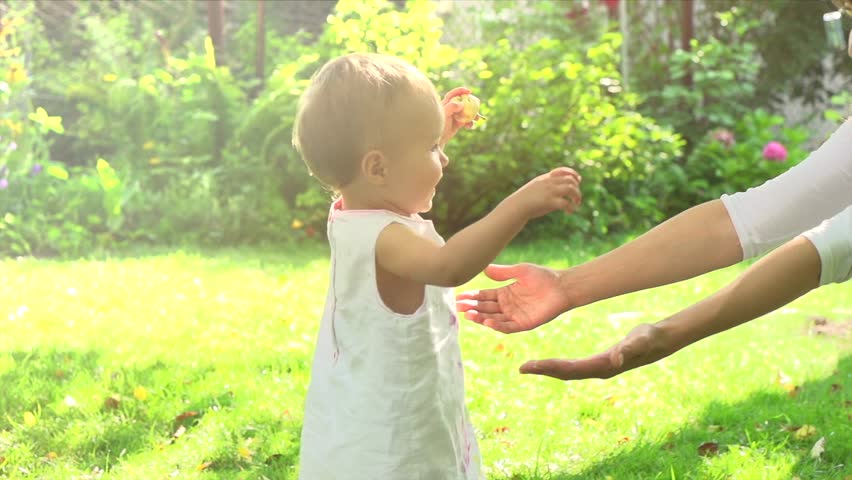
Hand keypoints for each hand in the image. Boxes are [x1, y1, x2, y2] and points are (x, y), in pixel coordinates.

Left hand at [440, 87, 473, 145]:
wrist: (438, 139)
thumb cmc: (439, 125)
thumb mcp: (444, 115)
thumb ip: (451, 107)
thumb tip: (461, 104)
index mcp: (446, 104)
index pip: (453, 94)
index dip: (461, 91)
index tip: (469, 91)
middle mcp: (452, 108)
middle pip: (464, 102)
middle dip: (472, 104)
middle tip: (478, 105)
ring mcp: (456, 115)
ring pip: (467, 112)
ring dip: (473, 115)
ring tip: (477, 119)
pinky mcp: (459, 123)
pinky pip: (467, 120)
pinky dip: (470, 123)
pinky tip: (469, 126)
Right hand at [456, 263, 572, 332]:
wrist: (561, 287)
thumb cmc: (542, 276)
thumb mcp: (520, 271)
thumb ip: (502, 272)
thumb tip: (484, 269)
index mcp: (504, 293)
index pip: (483, 296)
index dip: (472, 297)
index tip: (459, 296)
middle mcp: (507, 306)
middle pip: (485, 308)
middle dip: (472, 307)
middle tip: (459, 306)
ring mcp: (514, 315)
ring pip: (493, 318)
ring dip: (480, 317)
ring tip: (469, 314)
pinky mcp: (524, 324)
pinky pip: (507, 326)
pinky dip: (496, 325)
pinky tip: (487, 321)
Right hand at [505, 167, 581, 219]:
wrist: (515, 207)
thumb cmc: (526, 200)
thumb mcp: (537, 188)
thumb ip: (550, 186)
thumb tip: (564, 186)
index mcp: (545, 178)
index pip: (563, 170)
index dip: (573, 174)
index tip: (578, 181)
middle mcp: (549, 183)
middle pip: (570, 180)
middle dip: (577, 189)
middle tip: (577, 199)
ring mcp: (549, 192)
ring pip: (571, 189)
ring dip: (577, 196)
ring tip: (576, 204)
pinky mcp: (549, 202)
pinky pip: (566, 203)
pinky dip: (571, 208)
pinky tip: (569, 212)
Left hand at [518, 323, 674, 379]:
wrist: (660, 340)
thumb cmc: (650, 338)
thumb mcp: (640, 340)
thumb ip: (628, 350)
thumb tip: (616, 361)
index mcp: (603, 366)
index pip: (570, 369)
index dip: (549, 367)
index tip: (531, 366)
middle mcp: (598, 370)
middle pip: (565, 373)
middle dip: (543, 370)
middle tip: (521, 368)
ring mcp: (598, 367)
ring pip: (568, 372)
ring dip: (548, 370)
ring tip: (528, 367)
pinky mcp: (598, 363)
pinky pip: (573, 366)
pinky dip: (557, 366)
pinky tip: (547, 364)